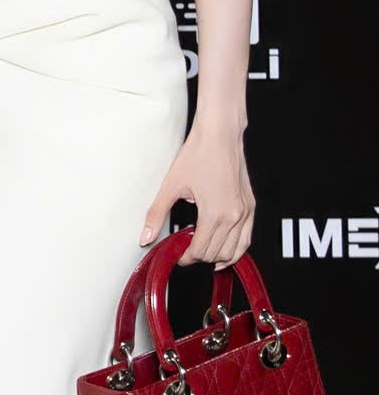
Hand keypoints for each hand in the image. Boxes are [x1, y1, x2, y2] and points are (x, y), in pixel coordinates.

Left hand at [144, 126, 253, 266]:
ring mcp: (246, 213)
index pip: (200, 251)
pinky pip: (247, 238)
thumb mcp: (170, 186)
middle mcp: (235, 217)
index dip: (186, 258)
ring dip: (218, 256)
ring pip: (235, 250)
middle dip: (199, 257)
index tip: (176, 255)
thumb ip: (156, 214)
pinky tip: (223, 250)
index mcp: (214, 214)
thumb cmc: (196, 156)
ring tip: (201, 254)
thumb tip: (144, 238)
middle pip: (217, 254)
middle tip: (184, 252)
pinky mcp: (251, 207)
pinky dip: (236, 249)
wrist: (219, 136)